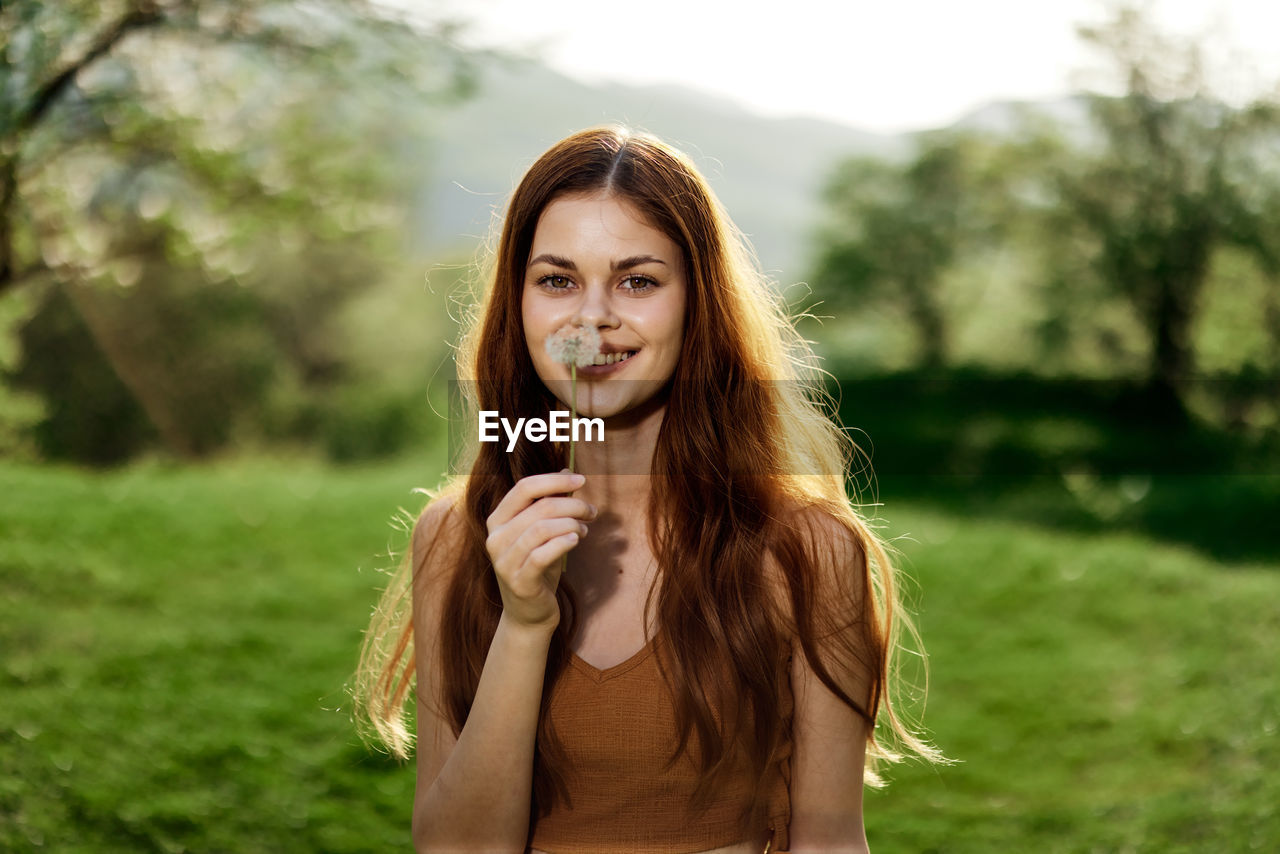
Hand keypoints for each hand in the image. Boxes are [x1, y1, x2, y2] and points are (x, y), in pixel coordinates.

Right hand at [484, 470, 595, 630]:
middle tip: (592, 511)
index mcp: (497, 520)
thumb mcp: (543, 532)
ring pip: (542, 529)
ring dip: (571, 524)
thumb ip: (550, 502)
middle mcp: (495, 538)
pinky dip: (564, 542)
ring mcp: (504, 561)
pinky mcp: (519, 581)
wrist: (528, 614)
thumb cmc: (537, 567)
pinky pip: (543, 554)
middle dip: (572, 505)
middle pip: (539, 507)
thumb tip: (567, 471)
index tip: (581, 480)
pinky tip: (577, 540)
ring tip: (585, 530)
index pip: (524, 488)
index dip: (555, 480)